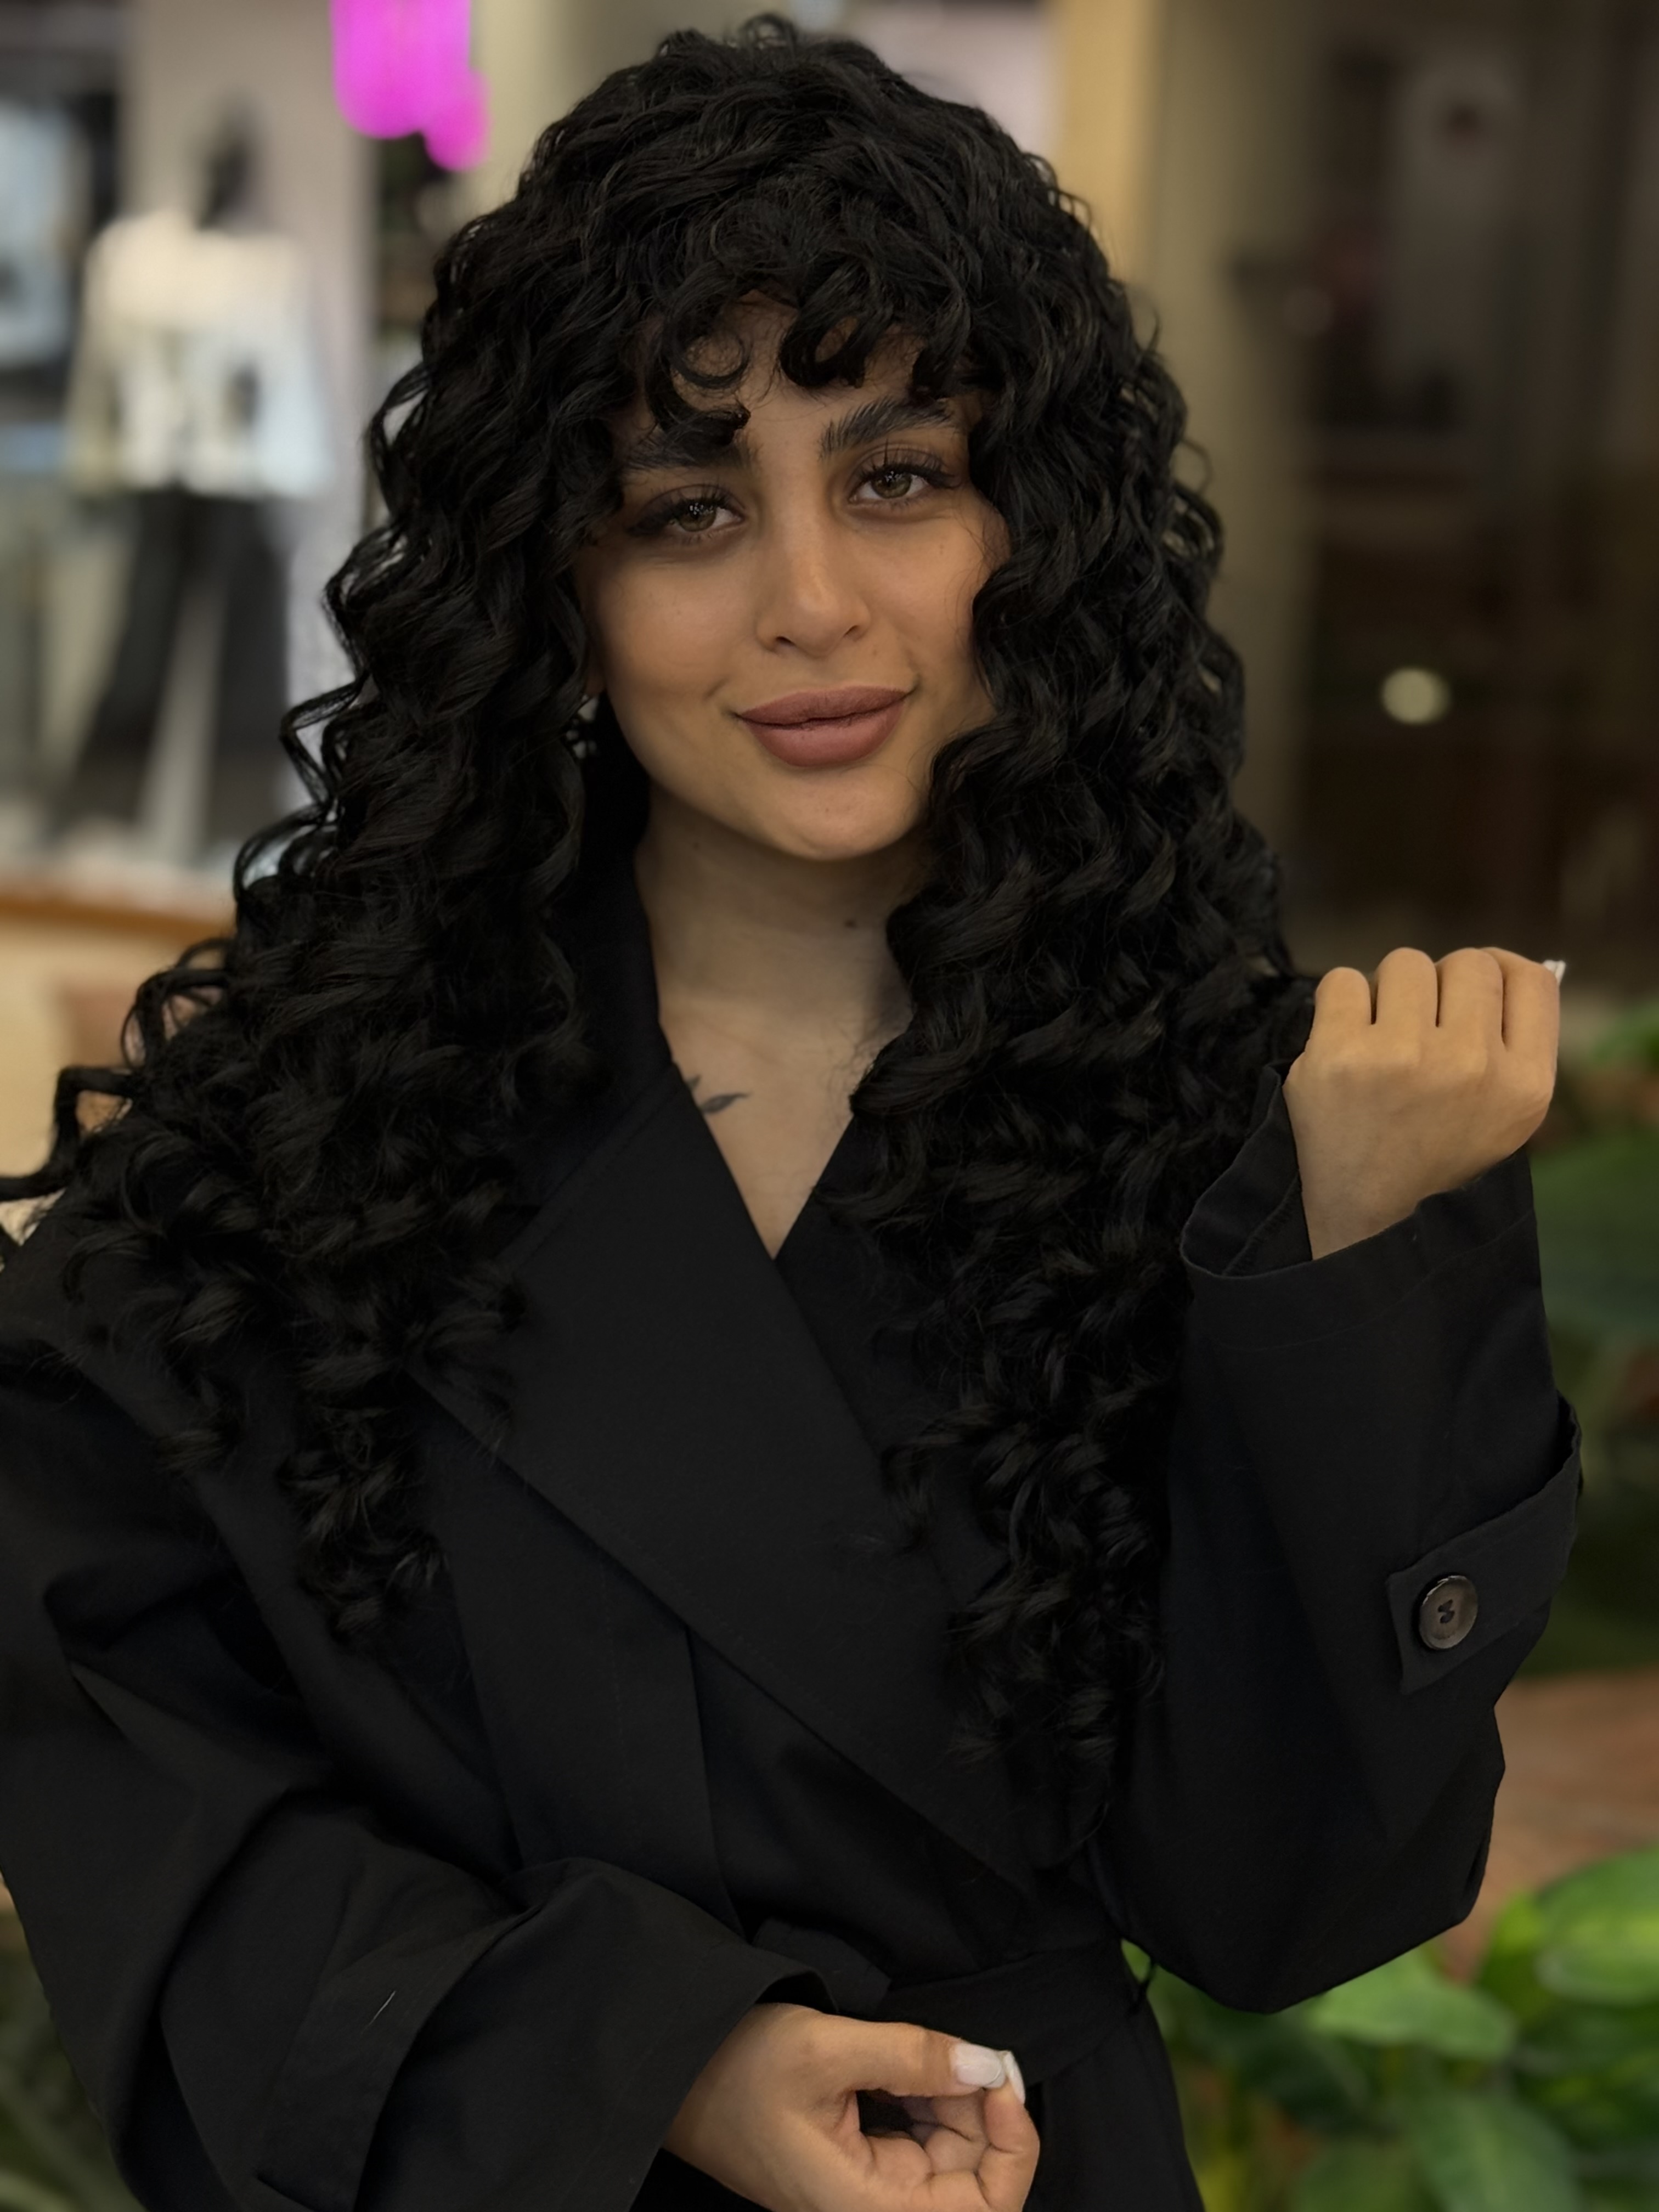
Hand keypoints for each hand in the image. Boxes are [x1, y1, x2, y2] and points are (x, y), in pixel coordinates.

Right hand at [665, 2002, 1038, 2211]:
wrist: (676, 2073)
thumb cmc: (735, 2068)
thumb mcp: (826, 2048)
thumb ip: (913, 2057)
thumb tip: (986, 2065)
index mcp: (866, 2210)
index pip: (983, 2209)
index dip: (1012, 2147)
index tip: (999, 2079)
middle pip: (973, 2178)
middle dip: (976, 2108)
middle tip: (952, 2049)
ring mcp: (868, 2193)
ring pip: (950, 2155)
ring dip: (950, 2099)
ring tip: (909, 2053)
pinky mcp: (861, 2167)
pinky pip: (920, 2140)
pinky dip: (926, 2098)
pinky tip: (900, 2066)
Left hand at [1282, 947, 1559, 1259]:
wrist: (1369, 1219)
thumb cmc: (1438, 1157)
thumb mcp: (1506, 1114)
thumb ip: (1515, 1042)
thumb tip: (1501, 964)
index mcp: (1524, 1084)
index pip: (1531, 979)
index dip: (1499, 972)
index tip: (1470, 992)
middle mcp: (1471, 1065)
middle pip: (1468, 963)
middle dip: (1441, 986)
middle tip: (1418, 1027)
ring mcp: (1403, 1057)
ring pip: (1406, 963)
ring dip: (1389, 991)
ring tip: (1381, 1038)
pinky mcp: (1338, 1055)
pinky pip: (1344, 979)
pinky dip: (1341, 1002)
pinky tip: (1345, 1042)